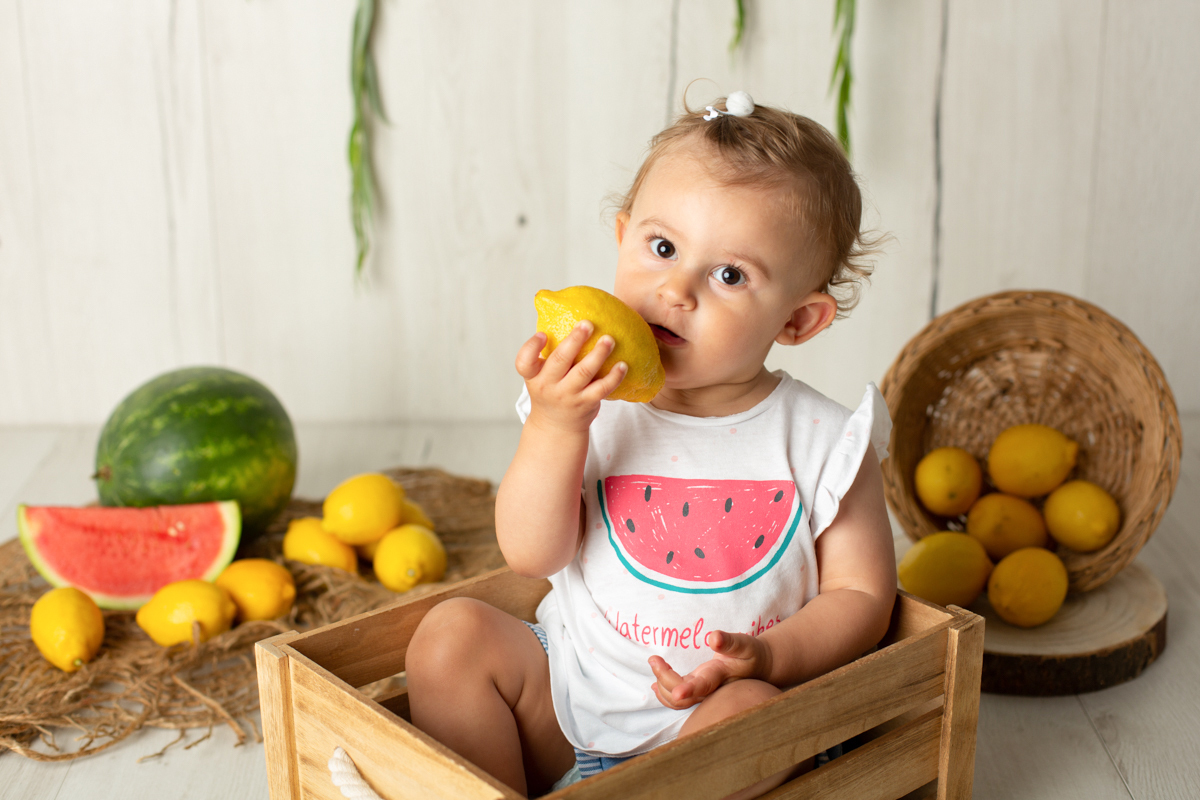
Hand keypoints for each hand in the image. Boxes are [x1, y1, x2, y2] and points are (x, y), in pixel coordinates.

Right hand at [516, 322, 626, 433]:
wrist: (557, 426)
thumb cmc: (551, 390)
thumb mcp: (541, 375)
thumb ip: (549, 353)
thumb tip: (564, 311)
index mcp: (534, 376)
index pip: (524, 363)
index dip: (531, 347)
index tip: (543, 334)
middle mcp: (548, 386)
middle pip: (559, 361)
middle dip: (574, 341)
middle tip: (587, 324)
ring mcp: (567, 396)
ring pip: (584, 373)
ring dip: (598, 354)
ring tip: (609, 339)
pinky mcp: (586, 403)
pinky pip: (602, 389)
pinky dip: (614, 376)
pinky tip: (623, 364)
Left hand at [648, 630, 773, 709]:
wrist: (759, 667)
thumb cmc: (751, 654)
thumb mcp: (745, 644)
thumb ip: (729, 642)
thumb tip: (713, 637)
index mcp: (719, 676)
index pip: (702, 686)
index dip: (688, 690)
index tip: (677, 691)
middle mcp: (709, 689)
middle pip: (682, 696)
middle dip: (664, 679)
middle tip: (654, 658)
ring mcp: (703, 692)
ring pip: (678, 702)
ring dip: (662, 687)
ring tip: (655, 664)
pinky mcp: (699, 691)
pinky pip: (680, 701)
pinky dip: (665, 694)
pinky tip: (656, 685)